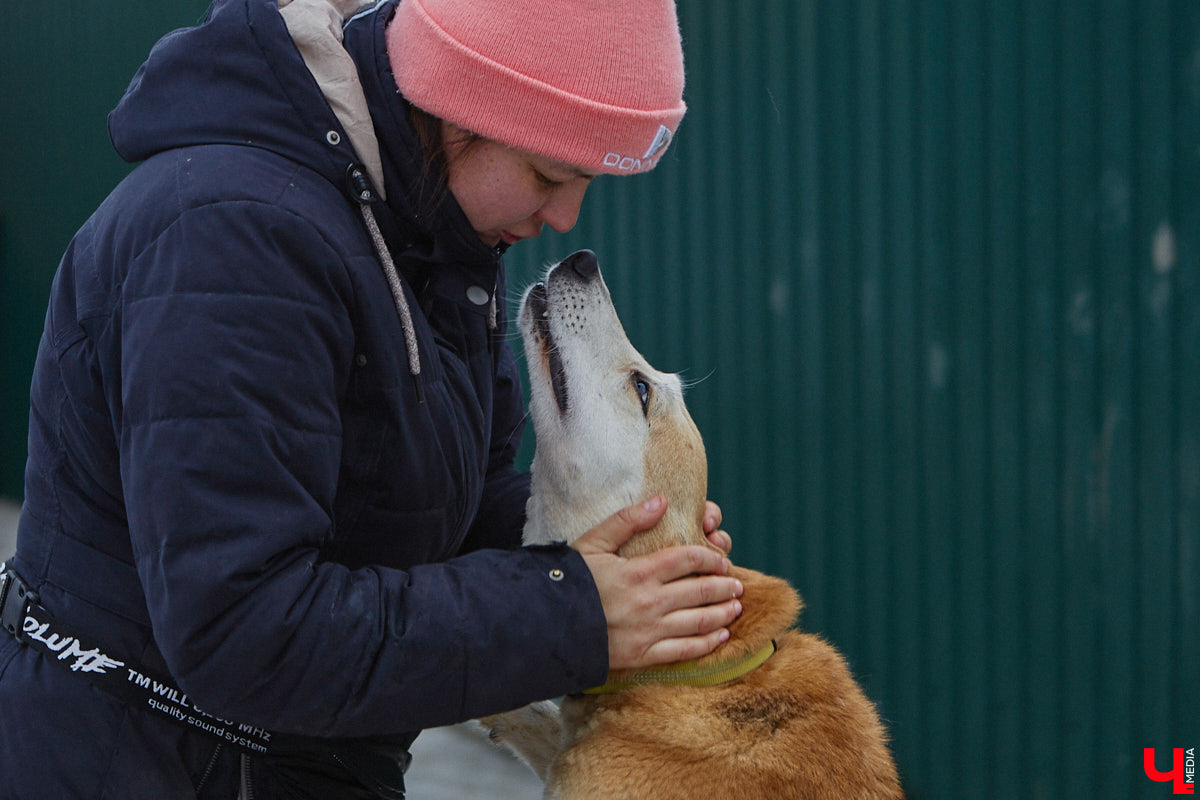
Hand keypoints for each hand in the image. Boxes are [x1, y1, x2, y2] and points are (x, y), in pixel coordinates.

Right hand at [572, 496, 743, 670]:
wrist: (546, 625)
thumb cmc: (570, 580)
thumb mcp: (593, 543)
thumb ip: (628, 521)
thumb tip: (661, 500)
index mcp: (640, 571)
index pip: (688, 559)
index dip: (710, 558)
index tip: (720, 560)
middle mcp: (650, 601)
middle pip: (700, 590)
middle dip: (725, 586)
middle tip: (736, 583)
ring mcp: (649, 630)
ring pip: (699, 621)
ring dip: (723, 613)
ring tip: (736, 606)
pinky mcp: (644, 655)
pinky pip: (685, 650)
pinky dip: (707, 643)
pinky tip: (720, 637)